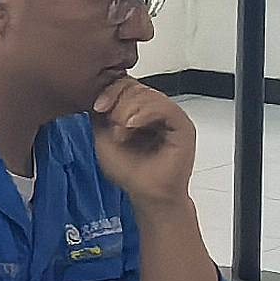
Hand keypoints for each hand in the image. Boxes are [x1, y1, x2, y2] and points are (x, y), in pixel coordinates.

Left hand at [90, 76, 198, 208]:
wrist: (148, 195)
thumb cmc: (131, 172)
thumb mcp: (103, 137)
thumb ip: (100, 115)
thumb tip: (96, 94)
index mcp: (138, 110)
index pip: (126, 85)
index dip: (110, 91)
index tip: (98, 106)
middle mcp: (156, 110)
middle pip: (136, 86)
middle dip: (118, 102)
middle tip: (112, 125)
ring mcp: (171, 117)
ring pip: (149, 94)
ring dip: (128, 110)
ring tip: (121, 132)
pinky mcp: (183, 126)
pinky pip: (165, 107)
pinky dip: (144, 113)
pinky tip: (132, 125)